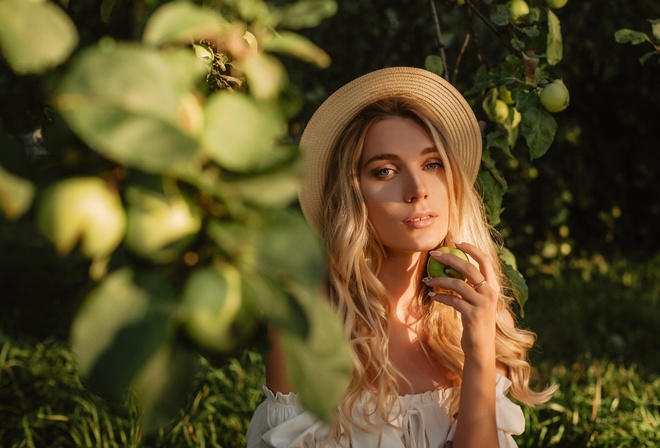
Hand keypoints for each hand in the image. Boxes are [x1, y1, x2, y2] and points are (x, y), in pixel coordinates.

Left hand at [422, 241, 498, 360]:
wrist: (481, 348)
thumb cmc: (475, 321)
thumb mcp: (477, 301)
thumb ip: (471, 286)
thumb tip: (453, 267)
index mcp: (493, 286)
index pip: (485, 260)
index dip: (471, 249)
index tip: (455, 242)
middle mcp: (491, 292)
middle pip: (469, 268)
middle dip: (449, 258)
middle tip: (434, 254)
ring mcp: (483, 304)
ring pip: (458, 284)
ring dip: (439, 279)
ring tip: (427, 280)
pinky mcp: (473, 315)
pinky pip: (452, 300)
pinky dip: (440, 297)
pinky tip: (432, 296)